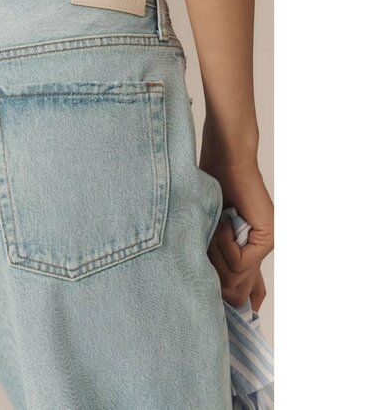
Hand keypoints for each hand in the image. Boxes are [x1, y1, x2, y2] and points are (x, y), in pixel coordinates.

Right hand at [203, 160, 273, 307]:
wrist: (224, 161)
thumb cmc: (209, 189)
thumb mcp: (204, 231)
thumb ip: (212, 258)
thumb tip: (215, 293)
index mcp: (243, 247)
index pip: (248, 289)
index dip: (238, 301)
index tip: (231, 311)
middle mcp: (257, 249)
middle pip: (236, 291)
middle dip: (217, 275)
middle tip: (209, 246)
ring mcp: (264, 244)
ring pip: (235, 277)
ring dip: (216, 254)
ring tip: (215, 226)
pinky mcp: (267, 238)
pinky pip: (240, 262)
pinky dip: (224, 245)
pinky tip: (223, 223)